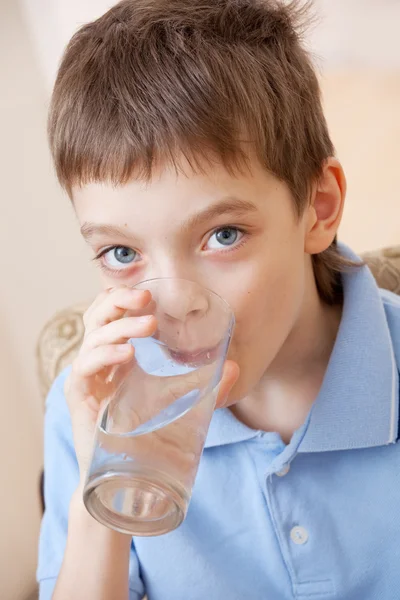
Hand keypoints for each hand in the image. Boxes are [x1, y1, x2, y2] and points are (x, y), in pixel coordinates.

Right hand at [65, 286, 238, 484]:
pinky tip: (127, 354)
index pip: (113, 315)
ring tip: (147, 324)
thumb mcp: (180, 407)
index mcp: (119, 358)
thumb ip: (205, 388)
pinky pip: (84, 367)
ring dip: (119, 326)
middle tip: (145, 297)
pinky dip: (104, 355)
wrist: (128, 480)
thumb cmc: (148, 441)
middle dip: (119, 300)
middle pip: (98, 317)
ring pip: (92, 337)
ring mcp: (87, 379)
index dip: (125, 298)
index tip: (151, 292)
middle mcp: (100, 363)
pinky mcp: (79, 398)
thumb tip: (235, 367)